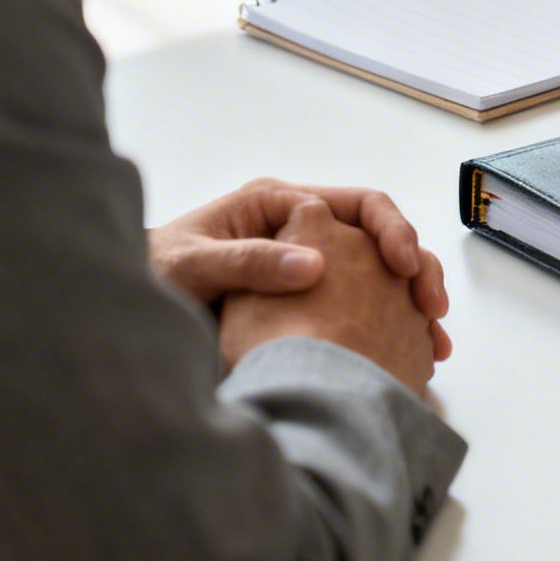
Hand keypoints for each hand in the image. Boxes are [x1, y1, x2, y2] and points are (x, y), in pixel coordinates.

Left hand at [149, 180, 448, 349]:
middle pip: (381, 239)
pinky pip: (363, 307)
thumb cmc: (150, 277)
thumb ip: (246, 262)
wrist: (124, 315)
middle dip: (417, 270)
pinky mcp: (310, 301)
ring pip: (379, 276)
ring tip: (434, 341)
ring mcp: (309, 265)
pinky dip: (391, 328)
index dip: (392, 232)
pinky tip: (408, 355)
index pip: (360, 205)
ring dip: (412, 304)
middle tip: (431, 309)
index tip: (403, 268)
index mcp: (281, 205)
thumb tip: (315, 264)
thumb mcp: (190, 267)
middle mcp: (303, 230)